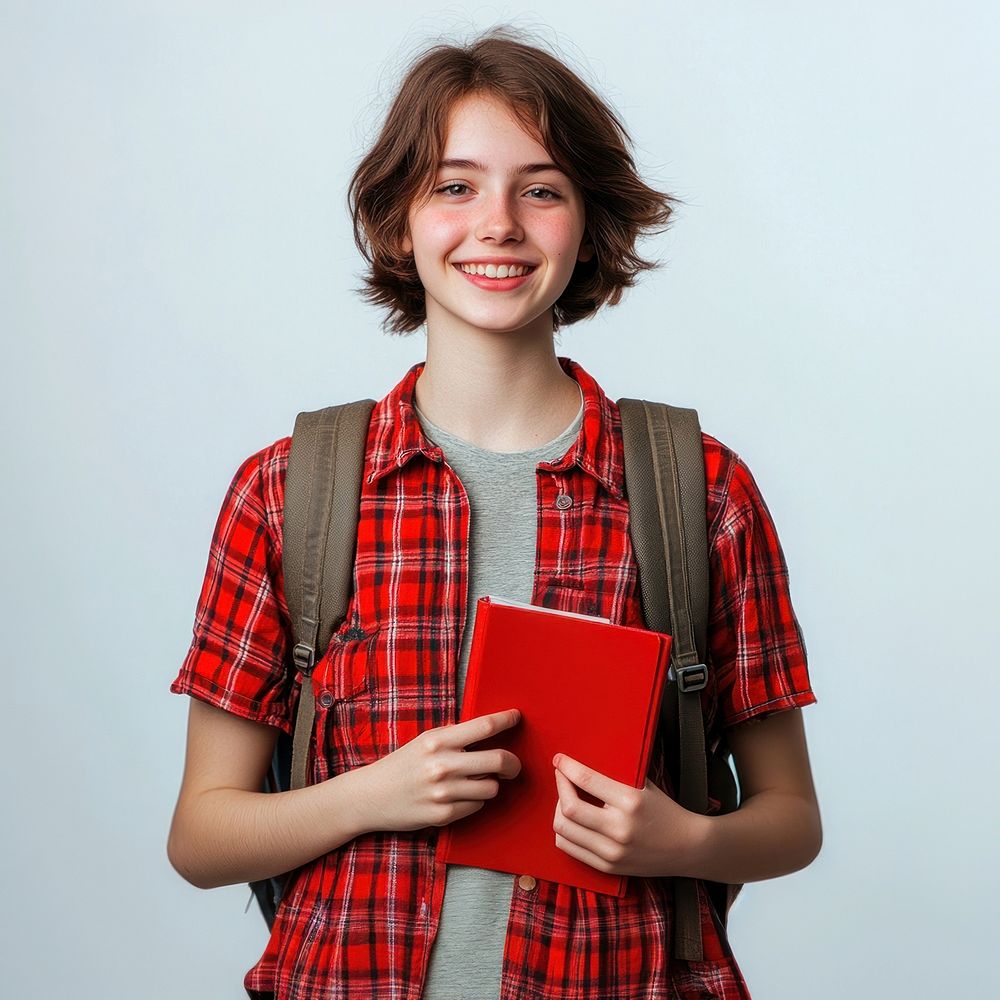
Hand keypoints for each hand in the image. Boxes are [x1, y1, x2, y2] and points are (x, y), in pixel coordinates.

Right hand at [354, 709, 521, 833]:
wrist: (371, 796)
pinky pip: (477, 805)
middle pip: (498, 759)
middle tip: (512, 766)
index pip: (484, 726)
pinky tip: (460, 796)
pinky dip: (475, 800)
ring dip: (490, 784)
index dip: (506, 720)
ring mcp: (443, 792)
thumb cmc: (403, 764)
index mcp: (438, 740)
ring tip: (477, 781)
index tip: (517, 717)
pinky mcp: (443, 815)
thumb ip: (455, 737)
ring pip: (492, 787)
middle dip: (513, 764)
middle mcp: (442, 765)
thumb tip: (492, 730)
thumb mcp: (426, 741)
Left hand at [551, 753, 705, 878]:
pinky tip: (571, 820)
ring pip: (564, 830)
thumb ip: (615, 774)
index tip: (559, 759)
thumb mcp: (644, 785)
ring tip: (566, 799)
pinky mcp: (608, 867)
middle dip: (560, 787)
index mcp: (630, 802)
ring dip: (558, 810)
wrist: (687, 847)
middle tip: (562, 777)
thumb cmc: (664, 810)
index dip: (567, 767)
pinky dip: (564, 831)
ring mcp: (612, 852)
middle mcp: (619, 829)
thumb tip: (581, 761)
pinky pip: (569, 848)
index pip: (586, 780)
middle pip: (569, 808)